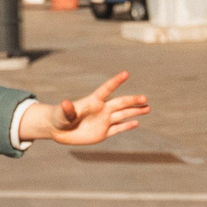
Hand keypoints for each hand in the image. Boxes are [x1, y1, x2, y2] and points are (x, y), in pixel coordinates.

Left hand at [20, 71, 150, 146]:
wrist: (59, 130)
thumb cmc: (59, 118)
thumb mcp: (62, 114)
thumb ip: (67, 110)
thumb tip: (65, 103)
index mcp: (93, 102)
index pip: (106, 89)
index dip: (115, 82)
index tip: (126, 73)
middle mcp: (101, 110)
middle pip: (120, 103)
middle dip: (132, 101)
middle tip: (145, 98)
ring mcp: (103, 121)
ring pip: (122, 115)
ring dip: (135, 112)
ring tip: (148, 108)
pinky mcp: (103, 133)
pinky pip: (117, 129)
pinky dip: (127, 126)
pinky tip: (136, 122)